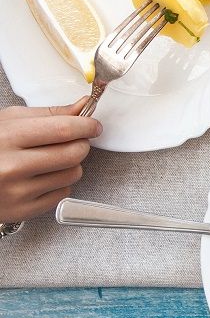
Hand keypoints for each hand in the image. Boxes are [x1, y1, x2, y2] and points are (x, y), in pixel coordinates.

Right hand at [0, 99, 99, 222]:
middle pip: (74, 153)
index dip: (87, 125)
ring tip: (50, 160)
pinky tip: (41, 177)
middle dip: (80, 144)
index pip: (64, 129)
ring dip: (71, 165)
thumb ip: (49, 114)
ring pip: (73, 174)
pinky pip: (63, 194)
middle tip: (72, 141)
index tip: (93, 126)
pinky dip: (59, 184)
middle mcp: (12, 167)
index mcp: (8, 138)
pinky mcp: (23, 210)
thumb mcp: (9, 121)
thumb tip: (84, 107)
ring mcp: (18, 192)